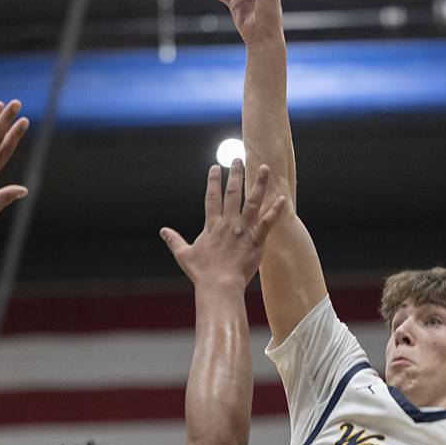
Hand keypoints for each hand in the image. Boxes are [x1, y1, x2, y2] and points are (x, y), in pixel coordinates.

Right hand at [161, 160, 284, 288]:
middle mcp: (228, 223)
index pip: (212, 197)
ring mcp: (243, 230)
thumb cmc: (202, 273)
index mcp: (212, 225)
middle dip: (235, 174)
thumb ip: (174, 240)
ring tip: (264, 167)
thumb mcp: (184, 255)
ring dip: (258, 184)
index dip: (213, 181)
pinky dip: (275, 210)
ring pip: (252, 202)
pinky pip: (268, 222)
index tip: (215, 167)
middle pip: (232, 193)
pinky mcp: (256, 240)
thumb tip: (163, 231)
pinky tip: (282, 199)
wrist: (219, 286)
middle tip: (239, 158)